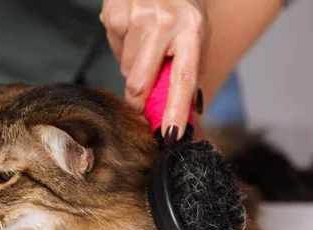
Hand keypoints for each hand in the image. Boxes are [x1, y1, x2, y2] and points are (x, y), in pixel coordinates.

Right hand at [100, 0, 208, 142]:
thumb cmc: (182, 7)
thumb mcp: (198, 33)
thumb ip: (194, 70)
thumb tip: (191, 112)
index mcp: (192, 29)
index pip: (182, 78)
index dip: (175, 110)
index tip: (170, 135)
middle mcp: (165, 21)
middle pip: (140, 82)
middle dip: (139, 98)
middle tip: (143, 96)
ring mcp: (137, 16)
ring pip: (126, 68)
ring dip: (133, 66)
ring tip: (145, 43)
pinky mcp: (115, 12)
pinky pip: (114, 49)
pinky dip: (122, 46)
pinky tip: (133, 30)